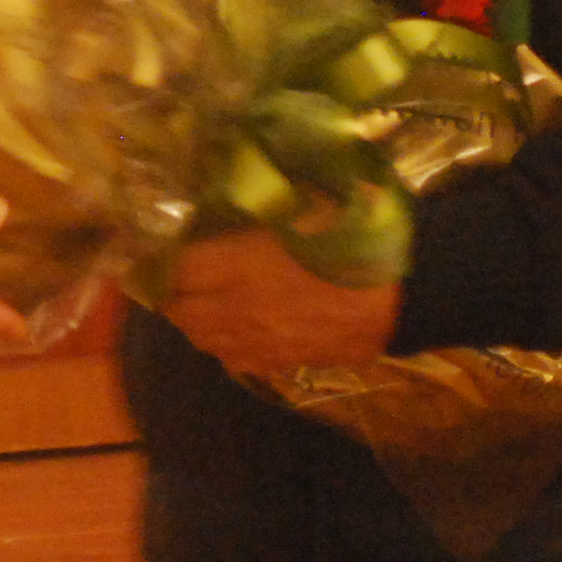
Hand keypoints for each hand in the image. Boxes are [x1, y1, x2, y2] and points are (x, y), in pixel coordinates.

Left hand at [161, 229, 401, 382]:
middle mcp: (234, 306)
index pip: (173, 266)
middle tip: (178, 275)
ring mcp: (255, 340)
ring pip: (201, 337)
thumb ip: (249, 210)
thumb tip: (217, 200)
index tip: (161, 246)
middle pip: (178, 308)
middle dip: (172, 292)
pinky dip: (223, 343)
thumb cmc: (349, 236)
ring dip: (194, 319)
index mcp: (235, 262)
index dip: (162, 256)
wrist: (400, 292)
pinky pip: (232, 358)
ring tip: (202, 301)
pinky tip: (235, 327)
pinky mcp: (277, 362)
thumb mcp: (294, 206)